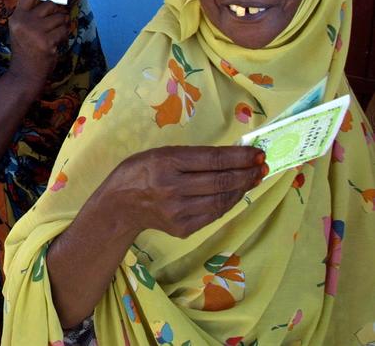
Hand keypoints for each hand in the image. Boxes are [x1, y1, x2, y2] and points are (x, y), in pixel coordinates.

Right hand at [7, 0, 69, 89]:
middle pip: (49, 5)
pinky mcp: (47, 42)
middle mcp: (24, 22)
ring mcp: (35, 32)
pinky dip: (63, 36)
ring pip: (60, 18)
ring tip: (54, 36)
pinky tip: (55, 44)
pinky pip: (63, 31)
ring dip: (62, 25)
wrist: (25, 73)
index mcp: (16, 17)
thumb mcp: (21, 30)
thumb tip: (54, 2)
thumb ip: (31, 15)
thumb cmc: (26, 50)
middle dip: (57, 13)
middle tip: (54, 24)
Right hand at [102, 146, 265, 238]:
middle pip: (222, 182)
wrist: (119, 206)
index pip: (213, 160)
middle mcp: (173, 188)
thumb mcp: (160, 153)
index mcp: (166, 163)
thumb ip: (192, 156)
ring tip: (253, 178)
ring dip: (243, 189)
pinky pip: (214, 214)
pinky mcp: (183, 228)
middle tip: (262, 166)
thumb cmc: (140, 172)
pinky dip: (229, 202)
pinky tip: (236, 193)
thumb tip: (231, 156)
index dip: (240, 157)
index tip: (258, 153)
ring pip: (222, 200)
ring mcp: (178, 212)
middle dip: (247, 173)